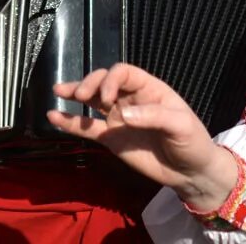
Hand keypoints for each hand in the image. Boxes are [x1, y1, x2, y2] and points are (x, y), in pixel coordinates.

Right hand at [46, 63, 236, 210]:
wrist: (190, 173)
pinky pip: (87, 128)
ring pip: (92, 101)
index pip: (124, 73)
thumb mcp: (180, 126)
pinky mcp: (111, 139)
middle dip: (90, 84)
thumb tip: (122, 116)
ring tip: (58, 91)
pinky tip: (53, 116)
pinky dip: (70, 123)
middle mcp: (130, 99)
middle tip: (80, 96)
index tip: (107, 96)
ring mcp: (118, 118)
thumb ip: (154, 116)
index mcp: (149, 89)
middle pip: (104, 82)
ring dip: (75, 93)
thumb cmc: (192, 142)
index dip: (111, 79)